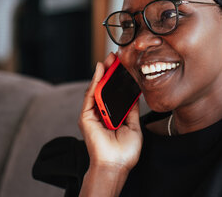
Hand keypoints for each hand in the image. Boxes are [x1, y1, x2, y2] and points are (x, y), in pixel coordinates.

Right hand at [78, 53, 142, 174]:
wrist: (116, 164)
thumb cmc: (125, 151)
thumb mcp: (133, 126)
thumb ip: (132, 109)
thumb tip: (135, 94)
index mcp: (112, 115)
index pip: (114, 93)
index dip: (118, 79)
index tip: (124, 66)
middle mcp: (101, 113)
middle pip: (104, 88)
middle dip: (109, 72)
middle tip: (116, 57)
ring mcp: (92, 114)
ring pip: (97, 89)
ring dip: (102, 73)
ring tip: (109, 59)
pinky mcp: (86, 117)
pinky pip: (90, 96)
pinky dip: (95, 82)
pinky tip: (100, 71)